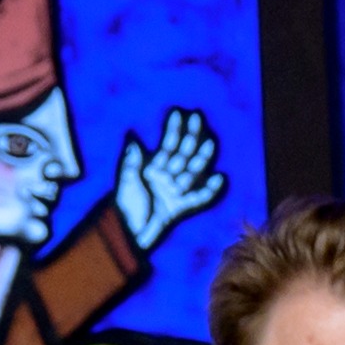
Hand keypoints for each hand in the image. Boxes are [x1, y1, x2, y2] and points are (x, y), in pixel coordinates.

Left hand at [113, 107, 226, 252]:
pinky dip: (209, 190)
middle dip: (190, 137)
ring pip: (192, 172)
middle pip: (182, 154)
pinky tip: (218, 178)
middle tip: (198, 119)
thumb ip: (132, 160)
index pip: (166, 145)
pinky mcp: (181, 208)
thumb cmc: (125, 205)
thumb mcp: (126, 181)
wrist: (128, 232)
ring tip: (210, 143)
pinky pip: (198, 198)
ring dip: (202, 158)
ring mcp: (175, 192)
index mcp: (152, 168)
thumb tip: (133, 138)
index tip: (178, 112)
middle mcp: (166, 177)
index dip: (172, 129)